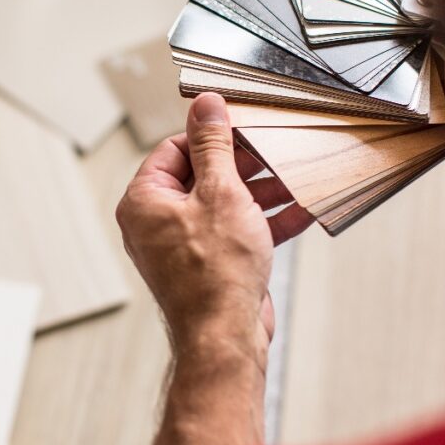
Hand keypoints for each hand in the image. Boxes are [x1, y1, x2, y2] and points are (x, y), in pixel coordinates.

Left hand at [116, 93, 310, 349]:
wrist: (226, 338)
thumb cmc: (215, 271)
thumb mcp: (220, 192)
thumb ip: (214, 146)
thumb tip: (205, 105)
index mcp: (145, 200)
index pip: (174, 149)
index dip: (210, 136)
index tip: (240, 127)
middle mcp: (157, 222)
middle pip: (202, 175)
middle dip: (242, 164)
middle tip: (271, 150)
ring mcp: (183, 245)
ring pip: (223, 203)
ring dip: (260, 190)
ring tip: (293, 176)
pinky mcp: (210, 264)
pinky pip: (236, 231)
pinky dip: (264, 220)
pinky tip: (300, 209)